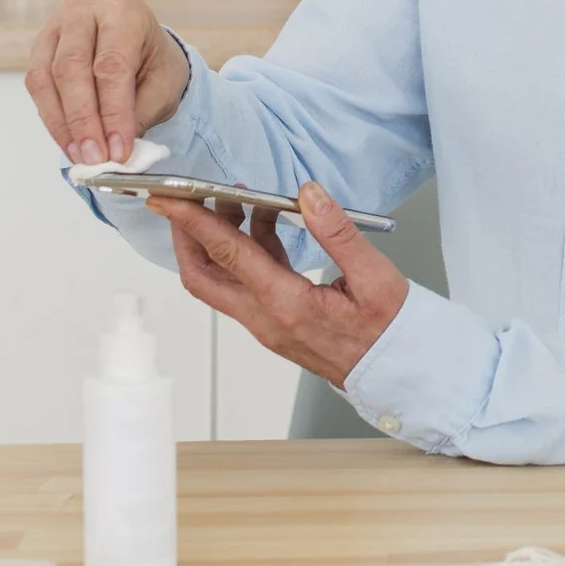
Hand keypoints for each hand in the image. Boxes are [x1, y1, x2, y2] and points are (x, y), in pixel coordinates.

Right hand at [25, 0, 190, 166]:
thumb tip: (114, 152)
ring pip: (46, 78)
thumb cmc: (153, 61)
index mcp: (123, 10)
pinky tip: (70, 143)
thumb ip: (138, 115)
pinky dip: (53, 119)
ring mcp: (56, 26)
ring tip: (82, 156)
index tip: (117, 150)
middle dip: (83, 120)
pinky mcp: (39, 47)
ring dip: (63, 124)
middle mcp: (84, 10)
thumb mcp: (163, 85)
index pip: (112, 64)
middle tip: (95, 157)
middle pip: (71, 68)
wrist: (141, 45)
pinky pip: (37, 86)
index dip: (113, 112)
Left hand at [155, 186, 408, 387]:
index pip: (228, 255)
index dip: (195, 222)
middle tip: (187, 197)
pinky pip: (246, 283)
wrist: (394, 371)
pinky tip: (264, 224)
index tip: (170, 198)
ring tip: (237, 198)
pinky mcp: (275, 321)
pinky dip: (246, 250)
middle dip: (188, 234)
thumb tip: (308, 194)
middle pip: (204, 276)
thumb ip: (337, 232)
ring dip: (219, 238)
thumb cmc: (387, 330)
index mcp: (287, 305)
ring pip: (221, 280)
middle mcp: (266, 318)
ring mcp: (267, 323)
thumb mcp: (374, 276)